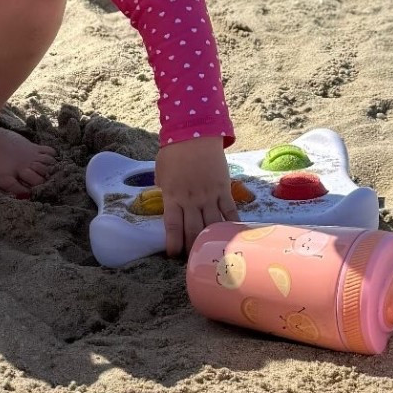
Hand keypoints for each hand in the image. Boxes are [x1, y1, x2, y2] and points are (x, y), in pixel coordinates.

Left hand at [154, 136, 237, 256]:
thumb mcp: (161, 172)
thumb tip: (169, 204)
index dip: (173, 244)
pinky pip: (229, 211)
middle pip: (193, 230)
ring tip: (211, 252)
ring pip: (211, 224)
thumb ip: (164, 190)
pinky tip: (232, 236)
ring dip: (210, 240)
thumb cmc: (174, 151)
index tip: (173, 255)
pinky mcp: (223, 190)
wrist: (196, 133)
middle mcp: (191, 199)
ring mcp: (209, 195)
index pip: (172, 226)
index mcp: (172, 196)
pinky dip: (231, 225)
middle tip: (193, 258)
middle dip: (192, 247)